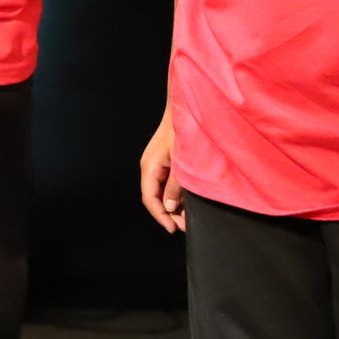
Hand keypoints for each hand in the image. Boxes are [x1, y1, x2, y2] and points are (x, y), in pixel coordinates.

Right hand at [139, 114, 185, 233]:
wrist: (185, 110)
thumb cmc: (183, 131)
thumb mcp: (182, 162)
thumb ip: (176, 186)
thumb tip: (171, 208)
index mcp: (150, 167)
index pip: (150, 198)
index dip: (160, 216)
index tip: (173, 228)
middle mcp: (150, 168)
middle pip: (154, 197)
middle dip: (168, 214)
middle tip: (185, 226)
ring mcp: (157, 165)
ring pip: (161, 192)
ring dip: (173, 206)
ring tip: (188, 218)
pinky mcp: (165, 163)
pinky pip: (167, 184)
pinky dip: (176, 195)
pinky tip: (188, 202)